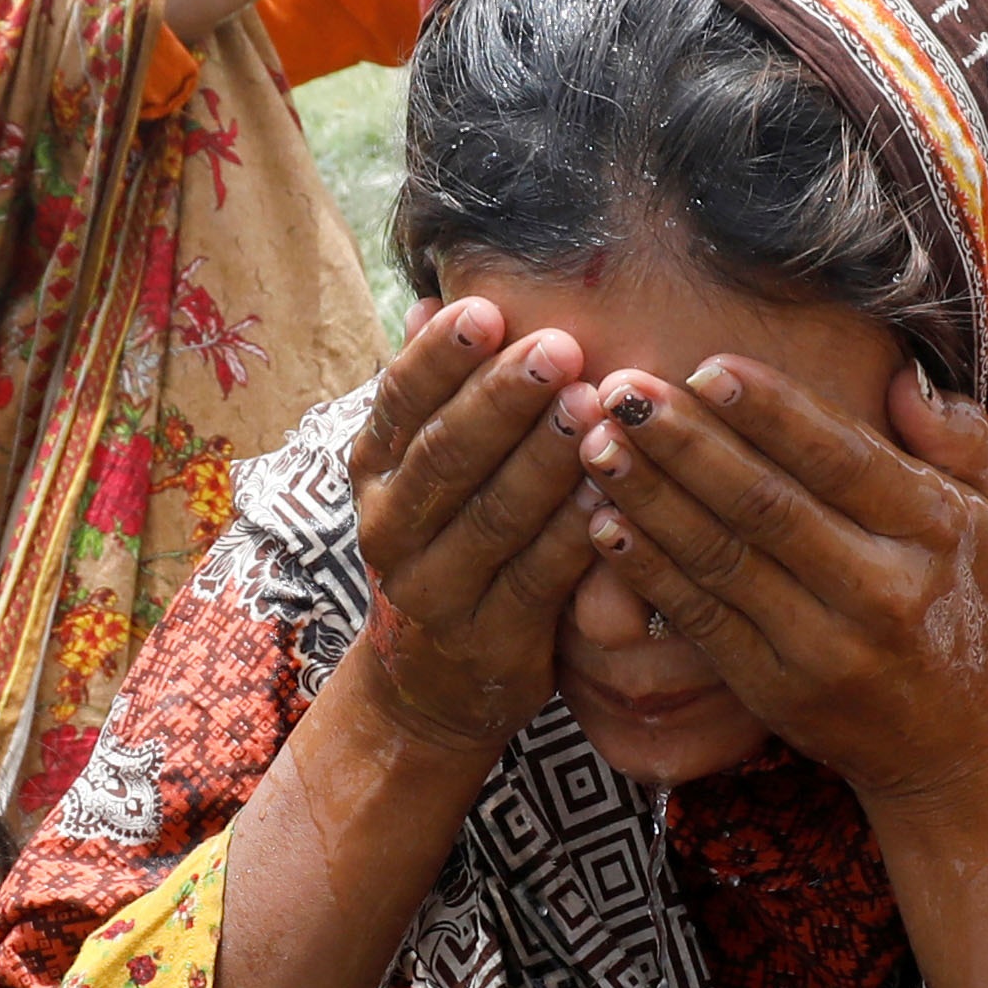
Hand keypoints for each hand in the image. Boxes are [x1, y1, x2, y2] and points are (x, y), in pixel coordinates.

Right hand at [344, 298, 602, 763]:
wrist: (431, 688)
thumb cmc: (446, 548)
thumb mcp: (419, 474)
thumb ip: (433, 397)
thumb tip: (429, 299)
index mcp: (374, 472)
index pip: (398, 403)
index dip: (439, 358)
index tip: (485, 310)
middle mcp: (391, 529)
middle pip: (446, 456)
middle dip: (502, 398)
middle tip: (558, 347)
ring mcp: (437, 591)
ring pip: (493, 517)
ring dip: (545, 460)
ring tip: (593, 406)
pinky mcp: (491, 641)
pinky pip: (539, 580)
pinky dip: (576, 533)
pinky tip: (612, 491)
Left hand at [567, 354, 987, 809]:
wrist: (950, 746)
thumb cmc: (961, 604)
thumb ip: (957, 437)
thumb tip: (902, 373)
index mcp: (932, 530)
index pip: (840, 458)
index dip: (769, 412)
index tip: (706, 367)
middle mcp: (882, 590)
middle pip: (766, 504)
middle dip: (686, 443)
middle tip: (622, 389)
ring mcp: (824, 647)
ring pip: (721, 558)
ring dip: (650, 498)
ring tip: (594, 444)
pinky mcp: (775, 690)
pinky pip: (701, 619)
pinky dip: (649, 571)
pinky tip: (604, 525)